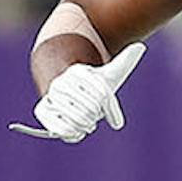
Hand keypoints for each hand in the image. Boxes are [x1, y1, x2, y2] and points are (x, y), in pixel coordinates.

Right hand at [10, 41, 144, 141]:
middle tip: (95, 116)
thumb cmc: (90, 85)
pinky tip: (77, 130)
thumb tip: (140, 46)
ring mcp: (50, 96)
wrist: (63, 91)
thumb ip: (124, 61)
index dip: (112, 111)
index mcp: (79, 72)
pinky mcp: (42, 111)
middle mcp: (62, 82)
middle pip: (91, 108)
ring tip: (88, 123)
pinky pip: (63, 129)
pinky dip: (74, 134)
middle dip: (97, 116)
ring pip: (79, 119)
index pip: (102, 94)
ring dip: (88, 126)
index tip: (117, 123)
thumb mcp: (108, 74)